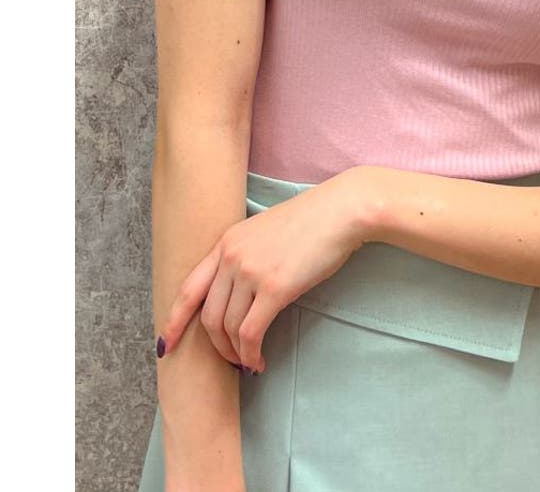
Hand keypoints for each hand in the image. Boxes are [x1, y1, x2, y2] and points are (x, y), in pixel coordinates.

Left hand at [157, 166, 373, 372]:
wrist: (340, 211)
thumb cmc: (313, 221)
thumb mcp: (266, 232)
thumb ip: (247, 257)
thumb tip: (243, 293)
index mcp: (227, 242)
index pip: (188, 289)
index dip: (174, 321)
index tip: (166, 345)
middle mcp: (232, 257)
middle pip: (208, 316)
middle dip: (216, 346)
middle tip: (231, 359)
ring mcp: (250, 272)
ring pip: (228, 328)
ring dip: (236, 353)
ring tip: (249, 361)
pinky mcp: (274, 288)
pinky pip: (251, 332)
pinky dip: (251, 353)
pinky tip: (259, 360)